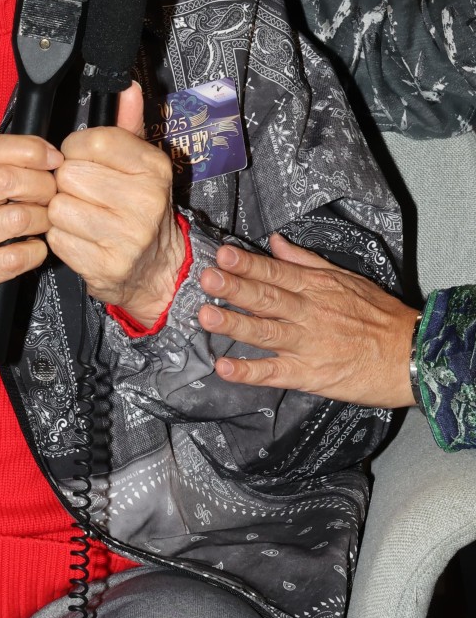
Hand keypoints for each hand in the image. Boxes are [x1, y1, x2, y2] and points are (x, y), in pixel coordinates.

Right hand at [0, 134, 61, 320]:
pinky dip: (36, 251)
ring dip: (43, 219)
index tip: (52, 158)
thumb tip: (41, 153)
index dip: (28, 149)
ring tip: (42, 221)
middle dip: (42, 184)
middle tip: (50, 193)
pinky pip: (16, 257)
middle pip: (5, 180)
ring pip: (17, 218)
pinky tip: (32, 247)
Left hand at [47, 84, 184, 323]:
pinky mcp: (106, 266)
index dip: (75, 149)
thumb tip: (127, 86)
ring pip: (59, 206)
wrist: (157, 270)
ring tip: (81, 215)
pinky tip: (79, 236)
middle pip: (70, 174)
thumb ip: (128, 125)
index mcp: (154, 168)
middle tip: (83, 192)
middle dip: (67, 182)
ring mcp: (127, 237)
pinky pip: (57, 238)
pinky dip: (61, 237)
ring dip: (61, 210)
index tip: (82, 159)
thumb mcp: (142, 165)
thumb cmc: (140, 209)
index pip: (92, 141)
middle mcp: (146, 201)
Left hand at [197, 233, 418, 406]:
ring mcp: (308, 345)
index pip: (275, 273)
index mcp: (316, 288)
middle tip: (207, 278)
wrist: (411, 355)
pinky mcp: (310, 375)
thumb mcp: (345, 278)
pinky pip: (274, 373)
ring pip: (265, 333)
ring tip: (206, 315)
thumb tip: (274, 242)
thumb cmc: (379, 316)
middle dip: (234, 288)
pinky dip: (249, 372)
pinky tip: (224, 369)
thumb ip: (305, 261)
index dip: (247, 264)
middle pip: (266, 299)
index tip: (223, 254)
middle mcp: (308, 314)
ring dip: (234, 324)